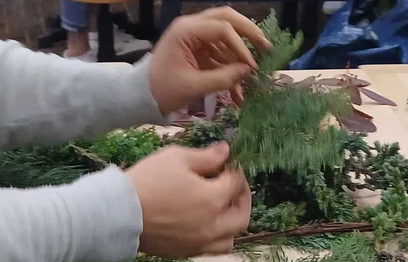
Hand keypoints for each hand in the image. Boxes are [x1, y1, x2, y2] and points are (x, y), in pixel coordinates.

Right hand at [127, 142, 250, 257]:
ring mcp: (200, 243)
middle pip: (242, 216)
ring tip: (223, 210)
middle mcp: (213, 225)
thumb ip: (206, 156)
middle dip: (243, 198)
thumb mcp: (176, 158)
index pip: (236, 183)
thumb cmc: (147, 181)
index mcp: (213, 199)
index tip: (226, 164)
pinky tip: (206, 224)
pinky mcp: (186, 253)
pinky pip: (211, 250)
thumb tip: (225, 151)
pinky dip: (216, 237)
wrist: (118, 214)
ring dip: (232, 223)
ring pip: (230, 238)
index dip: (234, 170)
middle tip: (234, 187)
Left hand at [147, 7, 272, 114]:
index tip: (251, 66)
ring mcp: (195, 37)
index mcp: (186, 31)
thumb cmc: (162, 90)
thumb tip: (248, 71)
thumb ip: (223, 78)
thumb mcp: (193, 86)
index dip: (241, 46)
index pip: (222, 28)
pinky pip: (220, 53)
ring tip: (257, 71)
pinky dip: (231, 67)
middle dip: (249, 32)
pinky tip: (240, 89)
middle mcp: (192, 27)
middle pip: (227, 18)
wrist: (140, 97)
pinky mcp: (197, 50)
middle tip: (266, 47)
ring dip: (241, 53)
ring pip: (226, 35)